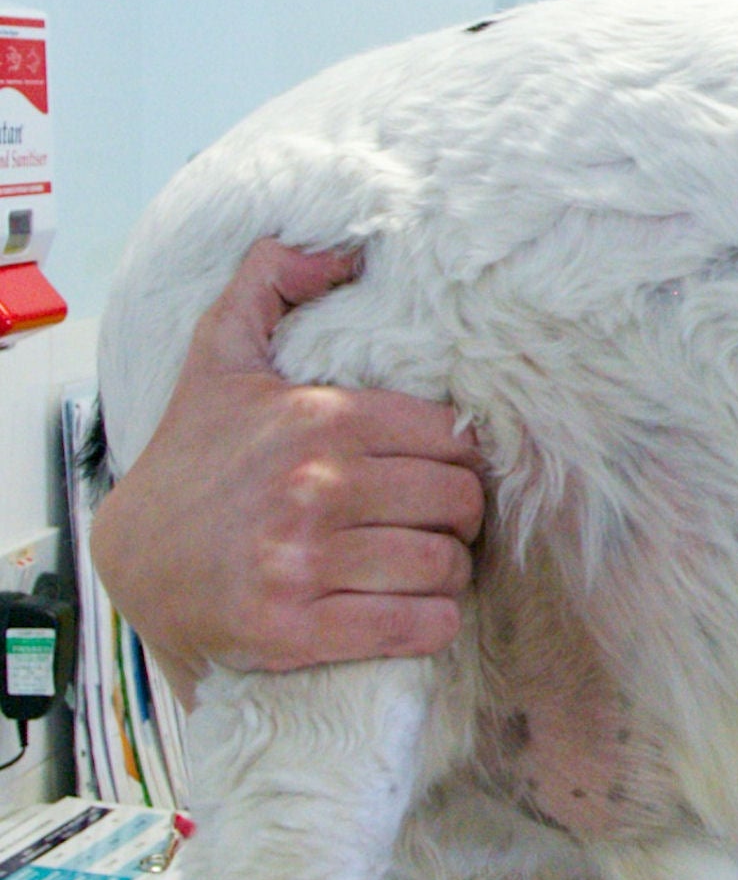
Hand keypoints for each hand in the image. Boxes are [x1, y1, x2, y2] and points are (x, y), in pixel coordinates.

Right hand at [89, 240, 487, 687]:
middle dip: (460, 518)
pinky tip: (421, 613)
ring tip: (425, 567)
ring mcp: (305, 561)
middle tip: (438, 524)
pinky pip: (417, 625)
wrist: (134, 559)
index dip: (461, 460)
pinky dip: (435, 624)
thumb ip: (269, 287)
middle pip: (459, 503)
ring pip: (444, 565)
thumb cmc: (194, 458)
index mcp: (320, 420)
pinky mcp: (296, 628)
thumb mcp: (222, 359)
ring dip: (449, 573)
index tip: (441, 474)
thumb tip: (337, 251)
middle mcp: (317, 487)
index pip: (454, 439)